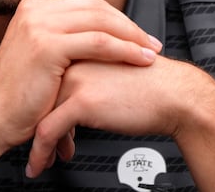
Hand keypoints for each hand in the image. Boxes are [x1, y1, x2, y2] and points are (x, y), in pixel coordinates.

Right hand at [0, 0, 162, 152]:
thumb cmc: (21, 95)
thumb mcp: (41, 53)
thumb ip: (65, 37)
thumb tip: (102, 34)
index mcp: (34, 6)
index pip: (88, 4)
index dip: (118, 19)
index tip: (138, 36)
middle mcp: (34, 9)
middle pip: (97, 9)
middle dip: (129, 27)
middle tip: (151, 44)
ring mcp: (38, 24)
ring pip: (101, 23)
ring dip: (132, 38)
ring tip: (151, 53)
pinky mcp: (46, 45)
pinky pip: (98, 43)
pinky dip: (123, 50)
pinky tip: (139, 60)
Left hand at [27, 56, 200, 176]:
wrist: (177, 95)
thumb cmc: (152, 87)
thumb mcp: (112, 75)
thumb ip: (89, 81)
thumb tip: (71, 107)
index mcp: (80, 51)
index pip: (48, 79)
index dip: (43, 106)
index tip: (40, 124)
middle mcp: (73, 61)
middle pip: (41, 97)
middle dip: (39, 125)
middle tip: (41, 147)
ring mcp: (75, 79)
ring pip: (40, 115)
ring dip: (38, 144)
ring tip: (43, 159)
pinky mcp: (81, 101)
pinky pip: (48, 131)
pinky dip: (40, 152)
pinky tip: (41, 164)